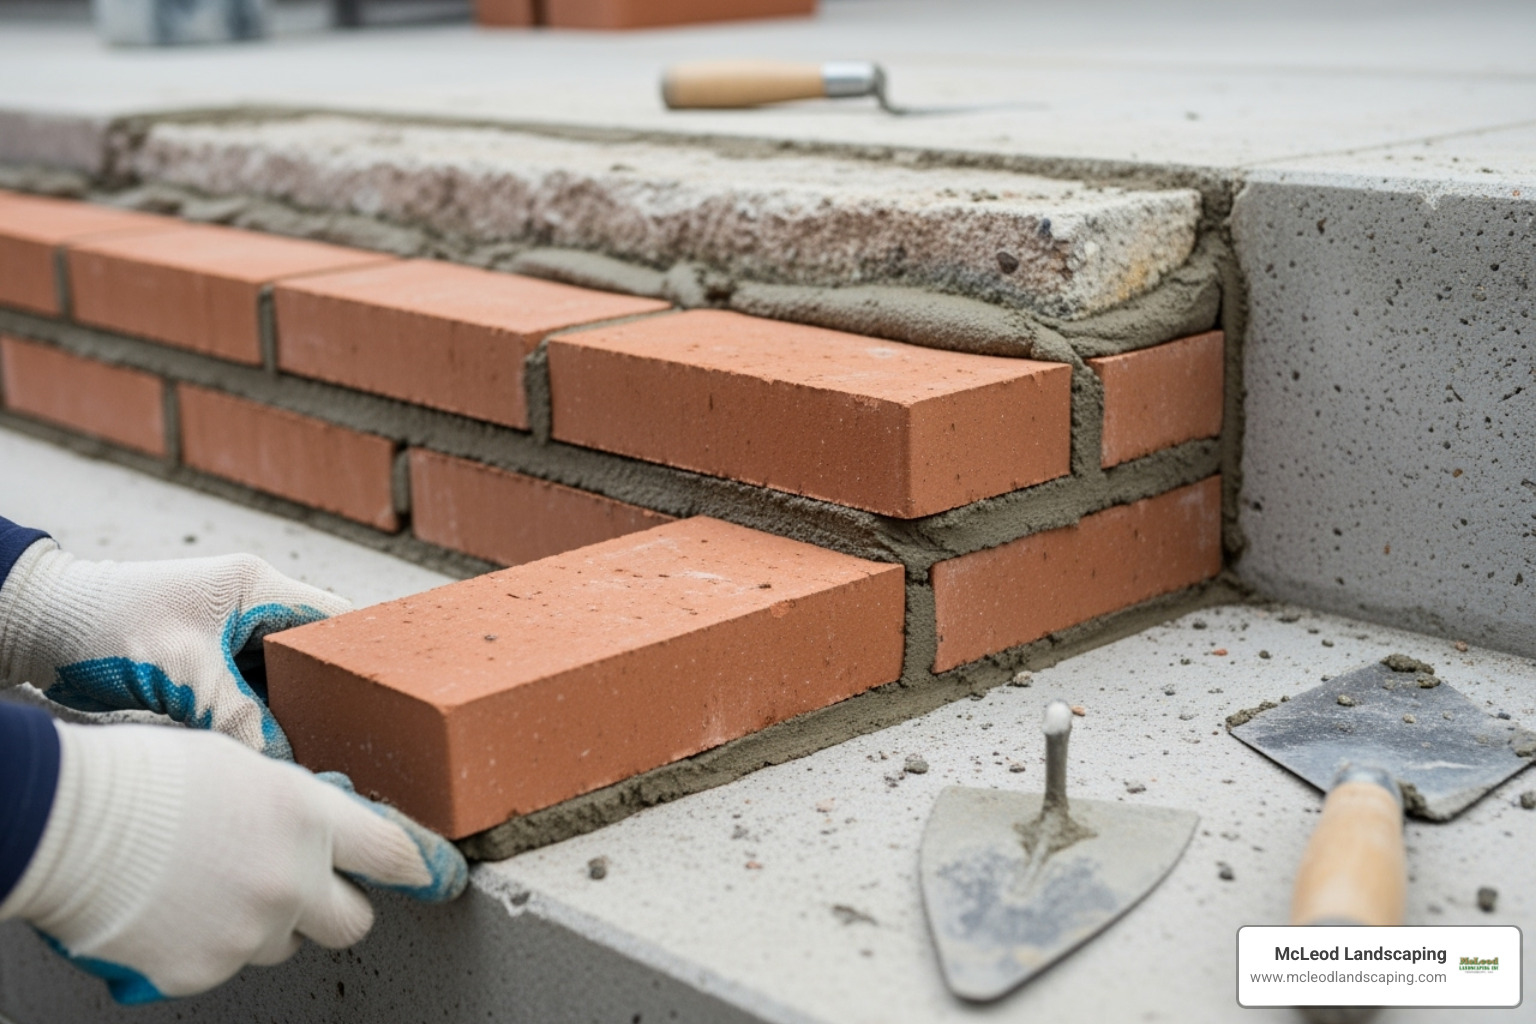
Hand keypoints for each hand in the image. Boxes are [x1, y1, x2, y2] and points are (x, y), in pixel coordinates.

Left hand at [0, 539, 349, 757]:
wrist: (42, 625)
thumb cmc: (105, 625)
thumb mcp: (182, 673)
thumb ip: (239, 714)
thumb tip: (283, 762)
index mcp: (256, 586)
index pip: (334, 617)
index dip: (358, 656)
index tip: (378, 698)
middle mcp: (251, 608)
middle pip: (313, 654)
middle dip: (328, 695)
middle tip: (351, 737)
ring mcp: (229, 636)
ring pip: (284, 679)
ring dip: (294, 712)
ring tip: (317, 750)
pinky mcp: (209, 664)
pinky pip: (252, 695)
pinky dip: (262, 720)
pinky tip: (272, 750)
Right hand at [0, 721, 467, 1003]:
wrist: (68, 824)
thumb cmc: (150, 777)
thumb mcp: (248, 768)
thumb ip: (298, 804)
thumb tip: (323, 828)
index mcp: (308, 818)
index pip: (393, 853)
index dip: (416, 866)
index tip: (428, 874)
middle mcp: (291, 881)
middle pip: (355, 922)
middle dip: (337, 907)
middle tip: (304, 888)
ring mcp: (249, 932)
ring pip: (286, 944)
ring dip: (267, 923)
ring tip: (214, 883)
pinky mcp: (204, 970)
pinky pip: (229, 964)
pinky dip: (212, 943)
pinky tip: (178, 907)